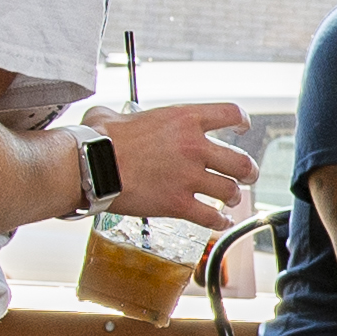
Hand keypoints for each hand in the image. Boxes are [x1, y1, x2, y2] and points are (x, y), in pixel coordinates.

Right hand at [88, 101, 253, 227]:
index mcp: (183, 119)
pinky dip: (219, 221)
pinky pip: (210, 217)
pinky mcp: (178, 204)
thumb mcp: (115, 114)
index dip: (241, 122)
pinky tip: (220, 221)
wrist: (88, 166)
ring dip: (234, 197)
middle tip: (247, 175)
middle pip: (240, 161)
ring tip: (231, 199)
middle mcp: (193, 147)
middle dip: (248, 171)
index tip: (242, 129)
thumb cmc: (96, 139)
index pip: (230, 114)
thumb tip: (113, 118)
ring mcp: (188, 177)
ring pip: (230, 191)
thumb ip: (126, 115)